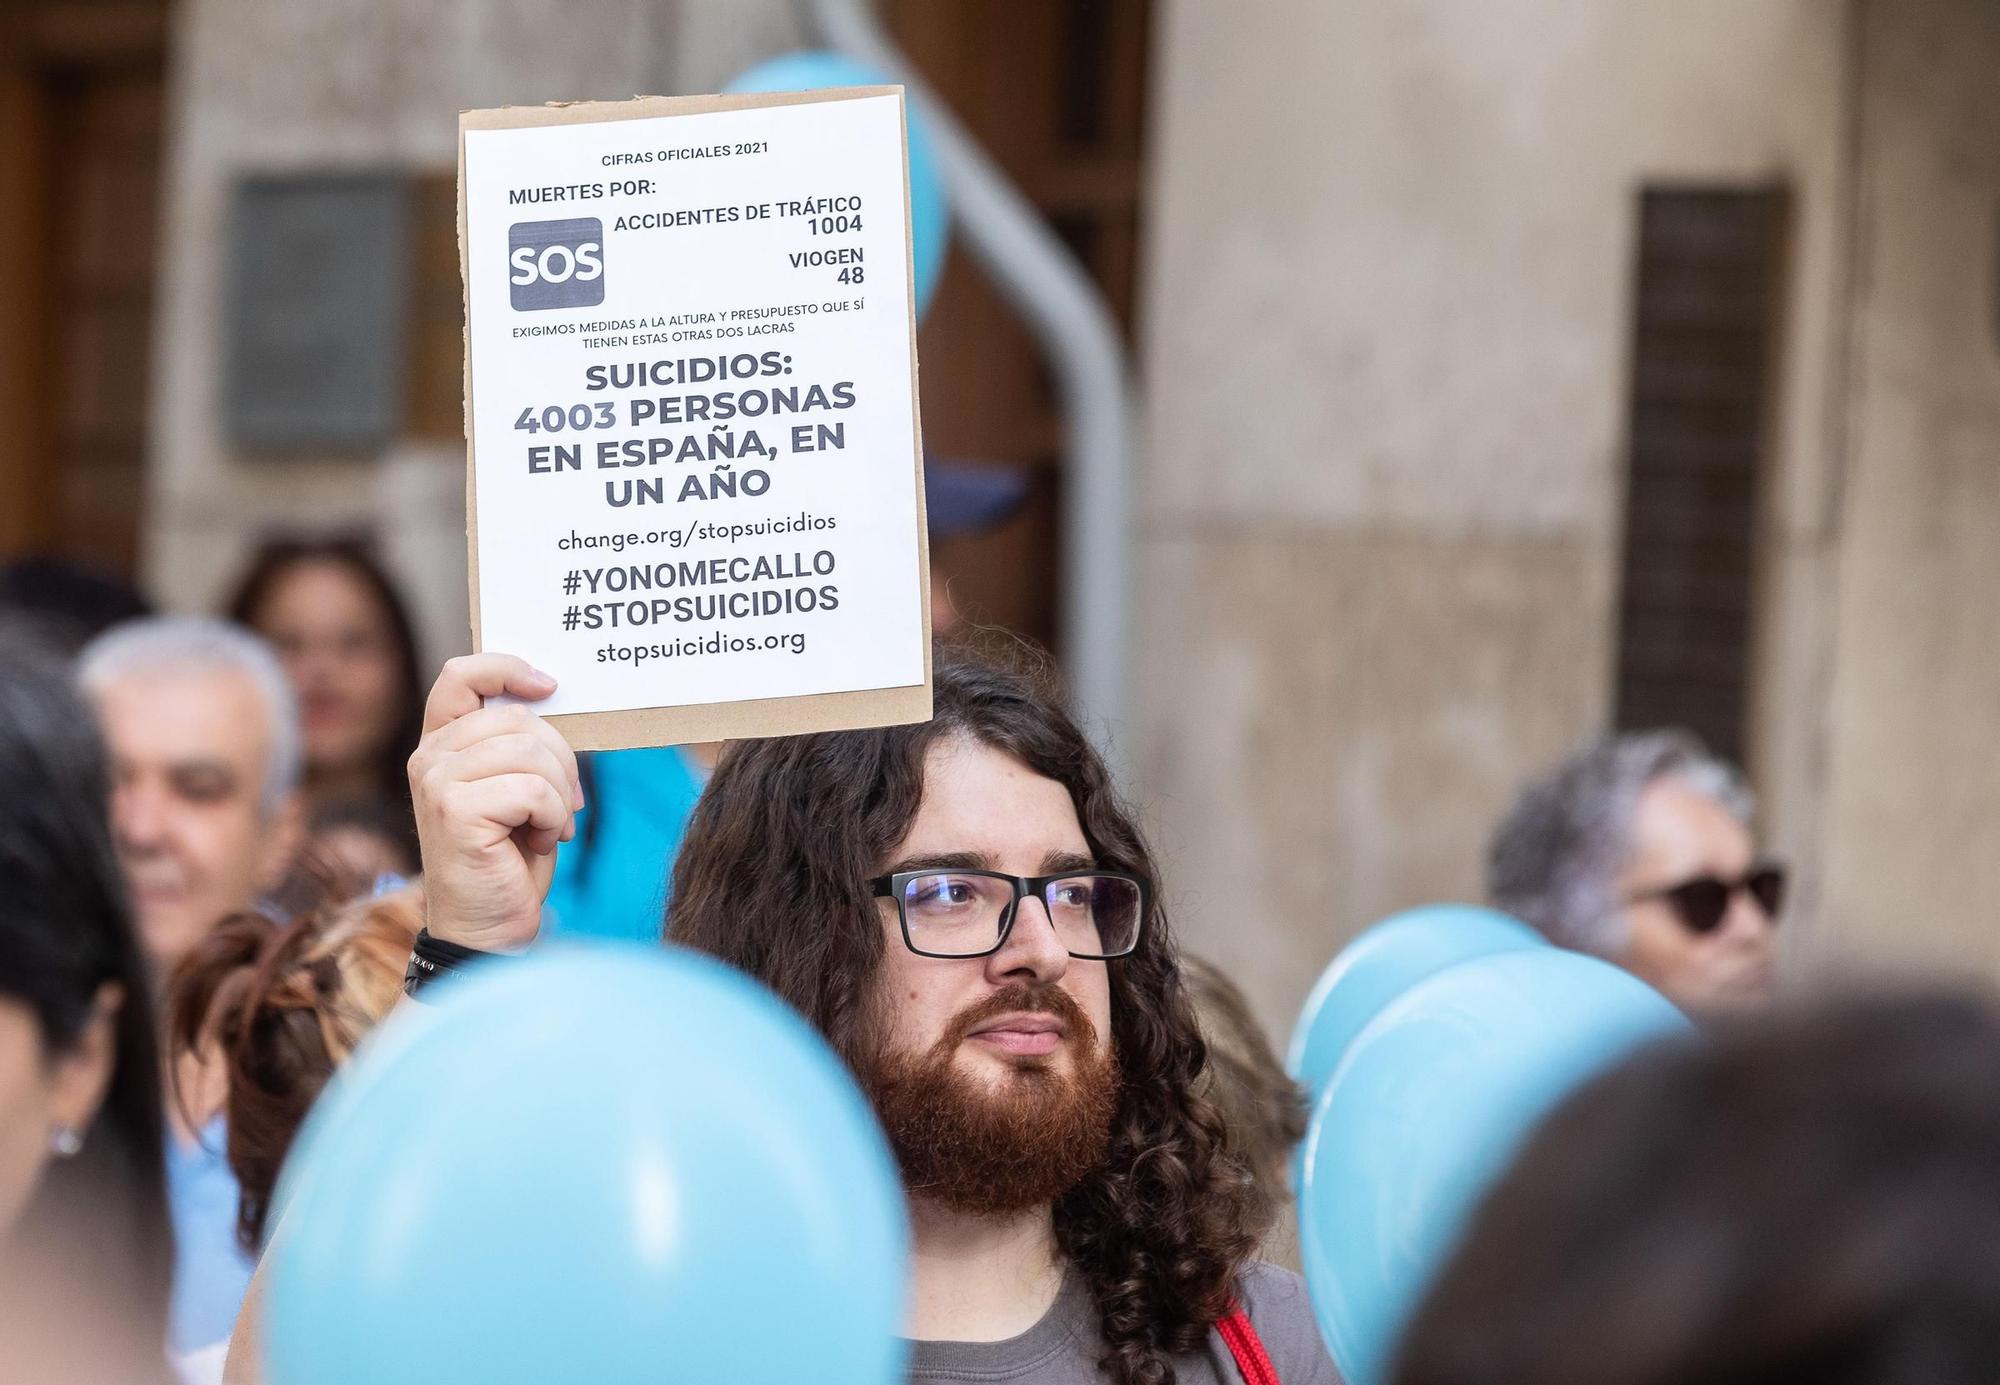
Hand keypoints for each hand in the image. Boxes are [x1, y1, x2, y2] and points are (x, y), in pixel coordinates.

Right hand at [407, 654, 582, 952]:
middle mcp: (430, 758)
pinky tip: (540, 842)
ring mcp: (437, 783)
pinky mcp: (455, 811)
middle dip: (561, 760)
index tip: (549, 686)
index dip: (507, 668)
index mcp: (442, 745)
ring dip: (561, 794)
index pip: (461, 675)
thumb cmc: (508, 860)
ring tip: (547, 827)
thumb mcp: (515, 789)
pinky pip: (535, 789)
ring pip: (532, 752)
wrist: (487, 929)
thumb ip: (520, 745)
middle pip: (520, 719)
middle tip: (563, 805)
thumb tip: (552, 699)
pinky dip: (555, 817)